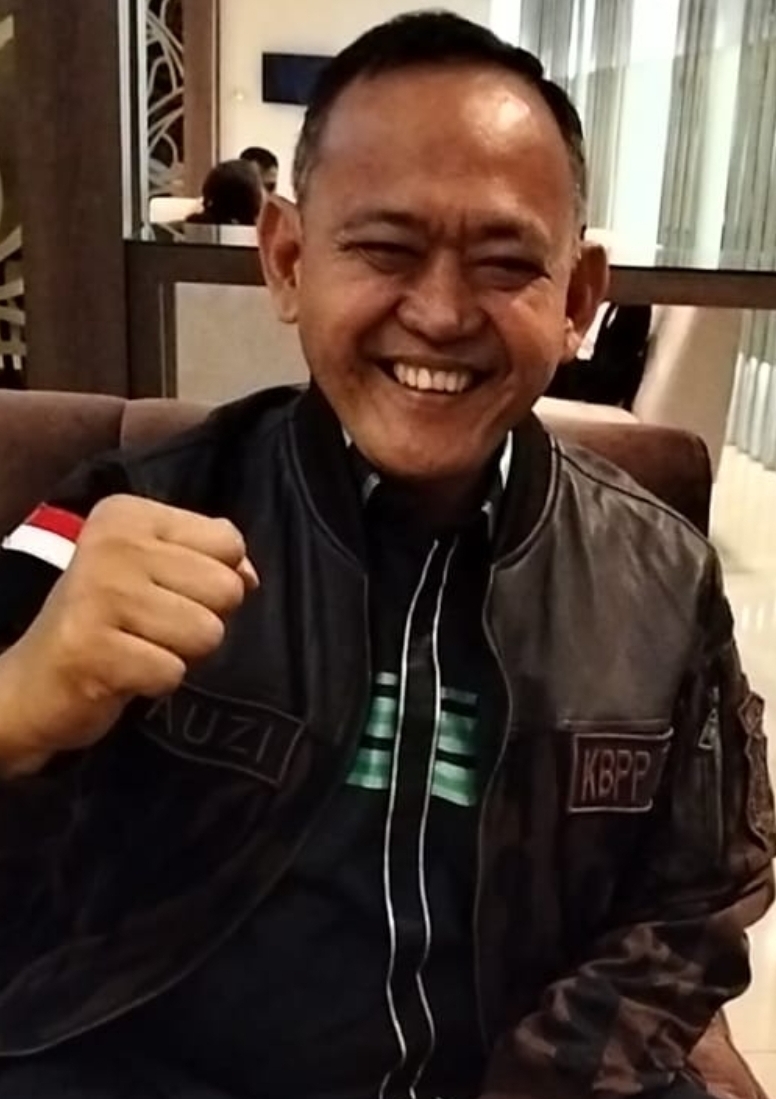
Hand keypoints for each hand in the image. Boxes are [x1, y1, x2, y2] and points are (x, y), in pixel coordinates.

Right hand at [0, 495, 257, 772]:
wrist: (37, 682)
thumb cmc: (109, 621)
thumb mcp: (157, 571)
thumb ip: (211, 560)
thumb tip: (251, 576)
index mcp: (129, 515)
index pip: (228, 543)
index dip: (214, 579)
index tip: (167, 590)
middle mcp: (113, 544)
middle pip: (226, 588)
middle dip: (202, 619)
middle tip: (154, 626)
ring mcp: (99, 593)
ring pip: (208, 632)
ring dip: (181, 653)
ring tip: (140, 646)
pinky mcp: (92, 648)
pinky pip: (173, 672)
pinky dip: (156, 682)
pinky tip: (125, 671)